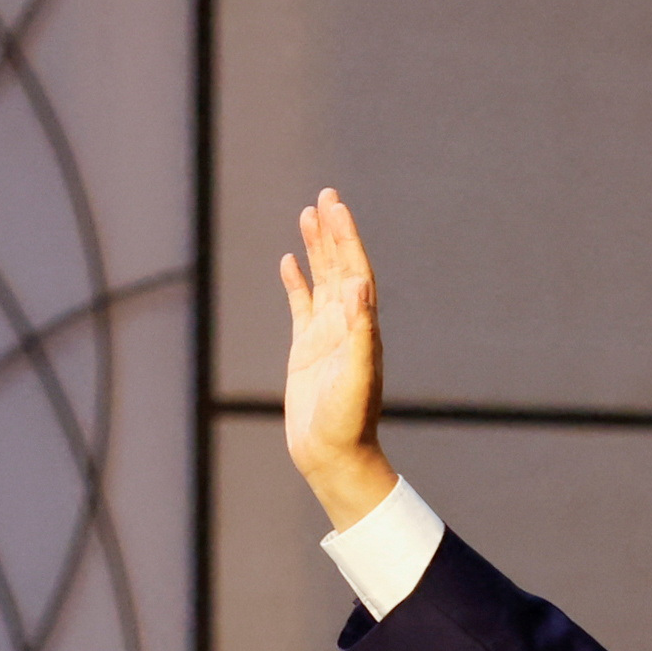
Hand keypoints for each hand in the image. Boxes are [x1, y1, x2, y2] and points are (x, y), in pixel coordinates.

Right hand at [270, 190, 398, 528]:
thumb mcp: (357, 376)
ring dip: (316, 248)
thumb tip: (361, 287)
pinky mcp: (306, 349)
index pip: (356, 270)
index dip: (347, 237)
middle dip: (333, 230)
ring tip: (308, 214)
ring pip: (321, 279)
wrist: (333, 456)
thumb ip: (361, 332)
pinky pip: (301, 305)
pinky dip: (296, 281)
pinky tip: (289, 260)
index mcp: (362, 327)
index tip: (336, 205)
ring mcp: (326, 335)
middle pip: (341, 265)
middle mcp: (348, 325)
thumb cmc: (349, 422)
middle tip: (326, 194)